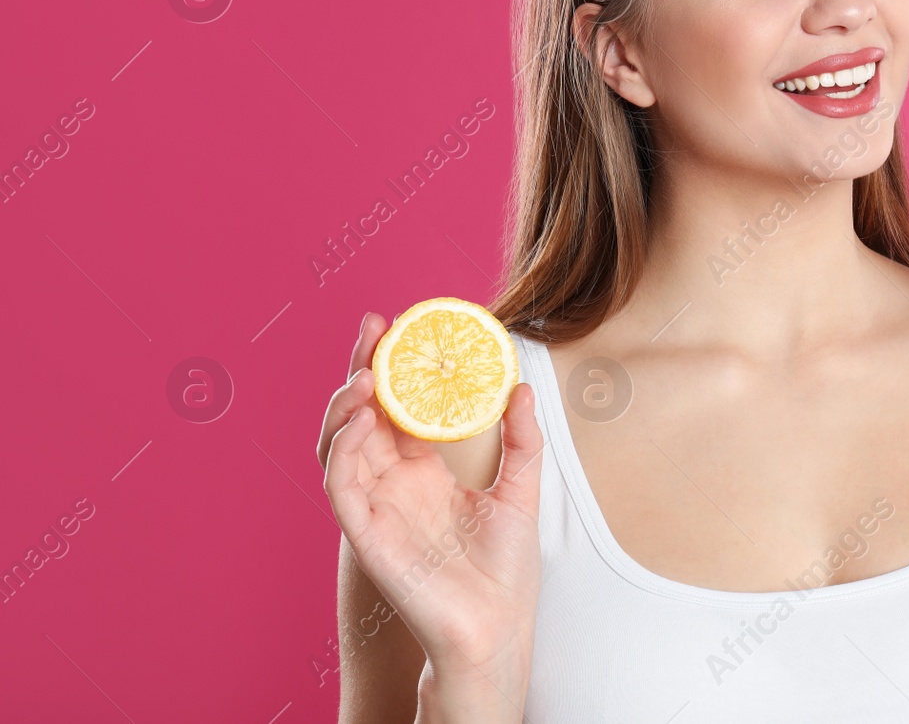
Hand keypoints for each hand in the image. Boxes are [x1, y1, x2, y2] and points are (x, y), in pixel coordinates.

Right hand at [317, 313, 544, 680]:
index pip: (398, 408)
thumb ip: (522, 440)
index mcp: (424, 472)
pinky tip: (361, 418)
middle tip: (373, 327)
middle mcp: (393, 484)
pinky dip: (343, 449)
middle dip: (361, 369)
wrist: (496, 629)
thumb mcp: (521, 491)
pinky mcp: (365, 534)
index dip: (393, 367)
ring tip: (364, 372)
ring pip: (341, 444)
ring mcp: (376, 507)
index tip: (400, 325)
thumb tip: (521, 387)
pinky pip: (341, 485)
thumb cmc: (504, 572)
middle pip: (363, 416)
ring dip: (345, 405)